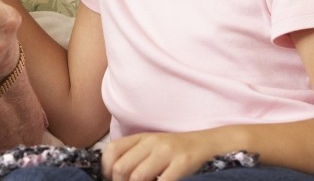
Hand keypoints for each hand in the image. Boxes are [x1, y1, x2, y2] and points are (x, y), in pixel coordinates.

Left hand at [102, 130, 223, 180]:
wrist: (208, 143)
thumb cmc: (176, 150)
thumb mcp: (152, 146)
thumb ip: (135, 155)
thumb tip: (114, 173)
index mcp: (141, 137)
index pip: (113, 149)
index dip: (106, 169)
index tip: (110, 180)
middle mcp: (152, 142)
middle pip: (122, 167)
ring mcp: (167, 151)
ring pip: (138, 176)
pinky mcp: (182, 163)